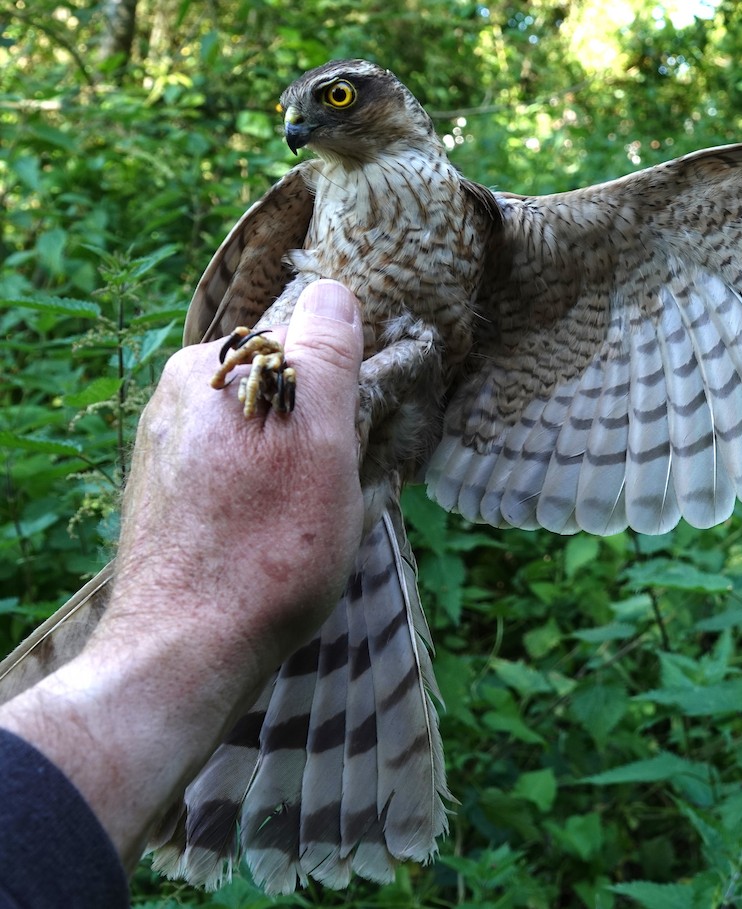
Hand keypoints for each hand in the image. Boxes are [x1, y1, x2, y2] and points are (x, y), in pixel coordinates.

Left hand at [110, 278, 364, 675]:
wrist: (188, 650)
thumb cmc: (268, 546)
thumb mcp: (319, 440)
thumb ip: (326, 355)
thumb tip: (335, 291)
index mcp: (209, 369)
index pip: (303, 346)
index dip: (345, 389)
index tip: (360, 437)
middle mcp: (177, 399)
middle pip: (282, 392)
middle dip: (321, 429)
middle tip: (341, 489)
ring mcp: (166, 451)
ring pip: (262, 437)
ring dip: (296, 467)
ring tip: (310, 525)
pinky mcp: (165, 499)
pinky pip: (236, 475)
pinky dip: (265, 496)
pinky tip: (276, 540)